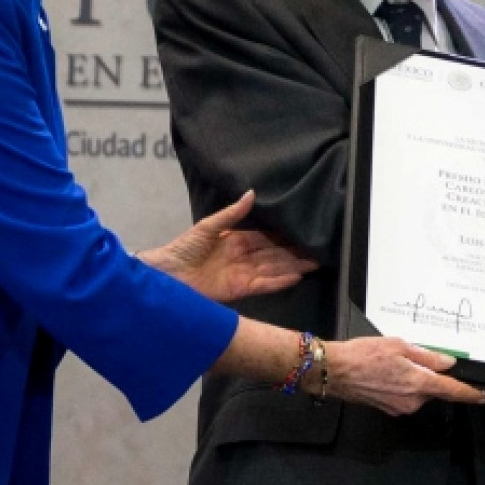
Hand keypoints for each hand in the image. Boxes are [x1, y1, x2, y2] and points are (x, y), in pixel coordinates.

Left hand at [140, 190, 318, 301]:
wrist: (165, 275)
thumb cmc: (182, 248)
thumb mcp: (208, 226)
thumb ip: (232, 213)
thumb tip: (252, 194)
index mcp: (236, 241)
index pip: (266, 239)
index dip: (284, 237)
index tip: (303, 234)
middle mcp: (242, 258)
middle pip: (274, 255)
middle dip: (295, 254)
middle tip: (318, 251)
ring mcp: (241, 275)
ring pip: (273, 269)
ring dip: (293, 267)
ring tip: (314, 263)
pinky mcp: (238, 290)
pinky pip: (263, 284)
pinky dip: (279, 281)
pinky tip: (295, 276)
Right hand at [319, 337, 484, 414]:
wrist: (334, 371)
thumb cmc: (362, 355)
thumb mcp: (399, 345)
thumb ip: (427, 356)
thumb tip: (447, 362)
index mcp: (418, 383)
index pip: (452, 391)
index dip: (469, 393)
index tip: (481, 396)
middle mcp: (412, 401)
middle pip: (432, 389)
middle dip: (427, 375)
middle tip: (409, 358)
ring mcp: (400, 407)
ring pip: (418, 393)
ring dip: (412, 379)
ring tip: (391, 364)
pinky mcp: (388, 409)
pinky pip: (404, 396)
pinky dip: (400, 385)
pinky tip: (385, 373)